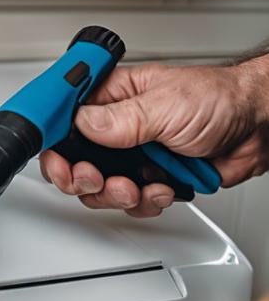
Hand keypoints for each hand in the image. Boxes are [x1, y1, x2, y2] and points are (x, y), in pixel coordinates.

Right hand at [40, 58, 268, 216]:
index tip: (57, 158)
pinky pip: (131, 201)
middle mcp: (118, 129)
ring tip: (136, 185)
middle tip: (94, 178)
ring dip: (117, 193)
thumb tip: (82, 124)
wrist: (259, 128)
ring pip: (100, 188)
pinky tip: (161, 187)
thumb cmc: (220, 99)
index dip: (53, 142)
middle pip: (74, 161)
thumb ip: (121, 120)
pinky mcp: (151, 178)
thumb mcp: (165, 105)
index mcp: (113, 99)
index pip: (64, 121)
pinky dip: (146, 201)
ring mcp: (133, 156)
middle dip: (82, 177)